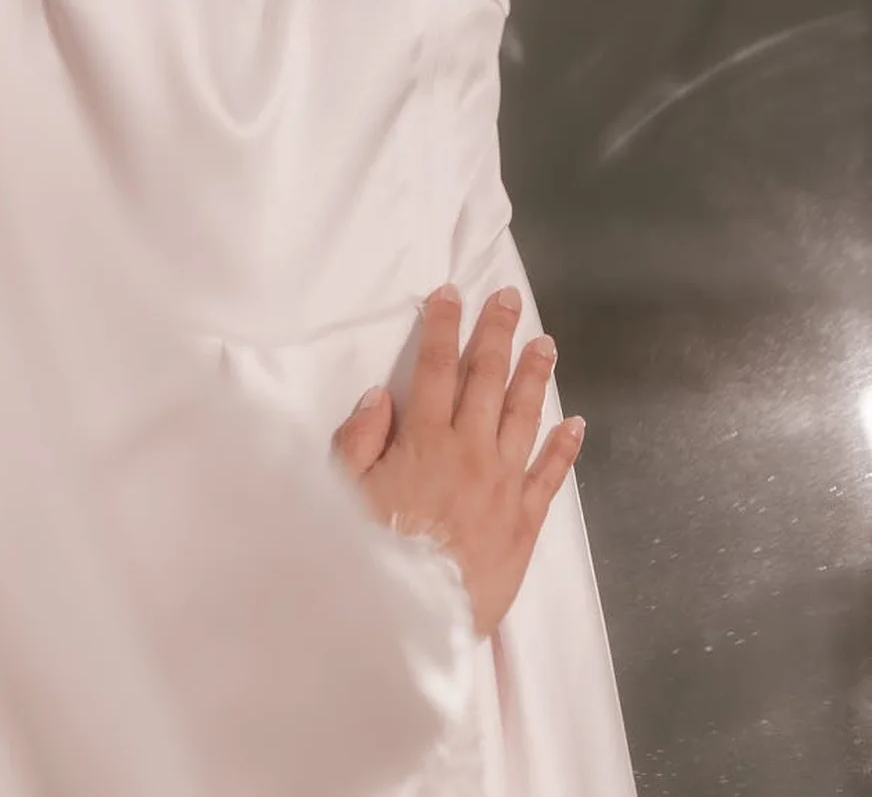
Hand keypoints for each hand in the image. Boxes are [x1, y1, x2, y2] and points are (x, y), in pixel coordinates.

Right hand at [332, 284, 584, 635]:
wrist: (413, 620)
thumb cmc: (370, 556)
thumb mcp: (342, 494)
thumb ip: (359, 441)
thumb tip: (381, 396)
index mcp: (424, 441)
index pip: (436, 368)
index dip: (442, 327)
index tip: (449, 296)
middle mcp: (470, 452)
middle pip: (486, 379)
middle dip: (496, 334)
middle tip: (508, 299)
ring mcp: (503, 484)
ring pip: (524, 415)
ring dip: (534, 375)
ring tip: (544, 343)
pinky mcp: (524, 521)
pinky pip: (550, 475)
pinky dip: (564, 447)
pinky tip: (574, 423)